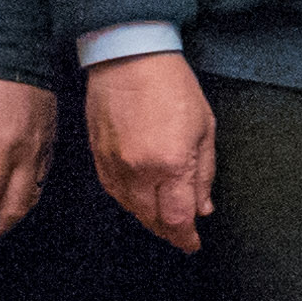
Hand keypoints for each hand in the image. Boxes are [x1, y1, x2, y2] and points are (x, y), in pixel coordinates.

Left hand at [0, 76, 58, 245]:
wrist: (17, 47)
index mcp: (2, 146)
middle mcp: (28, 153)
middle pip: (14, 207)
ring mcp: (43, 148)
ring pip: (32, 197)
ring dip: (11, 219)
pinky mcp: (50, 141)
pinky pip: (41, 180)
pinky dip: (26, 198)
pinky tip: (12, 200)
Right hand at [90, 55, 216, 251]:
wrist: (128, 56)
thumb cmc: (171, 85)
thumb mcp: (204, 128)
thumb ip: (204, 173)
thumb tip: (203, 207)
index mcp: (171, 164)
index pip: (178, 219)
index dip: (186, 238)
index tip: (193, 244)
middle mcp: (139, 171)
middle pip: (153, 220)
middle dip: (169, 232)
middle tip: (181, 234)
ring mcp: (115, 165)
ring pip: (131, 209)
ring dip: (149, 219)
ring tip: (164, 218)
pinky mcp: (98, 156)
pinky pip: (113, 192)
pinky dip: (129, 202)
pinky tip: (140, 200)